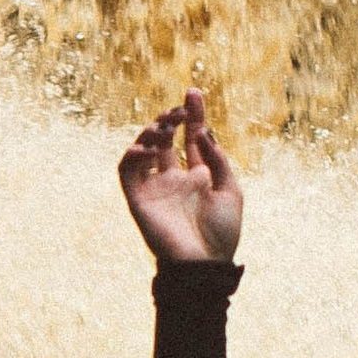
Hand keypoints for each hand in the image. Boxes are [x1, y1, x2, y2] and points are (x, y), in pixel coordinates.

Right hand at [119, 86, 242, 265]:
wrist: (204, 265)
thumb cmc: (222, 234)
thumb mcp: (230, 190)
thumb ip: (217, 159)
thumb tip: (203, 130)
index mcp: (197, 177)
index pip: (191, 138)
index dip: (192, 114)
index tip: (194, 92)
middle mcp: (173, 179)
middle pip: (165, 138)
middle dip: (170, 118)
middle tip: (178, 110)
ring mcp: (155, 188)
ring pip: (143, 150)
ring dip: (150, 133)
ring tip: (164, 127)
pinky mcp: (138, 200)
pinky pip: (126, 172)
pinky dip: (132, 155)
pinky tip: (147, 149)